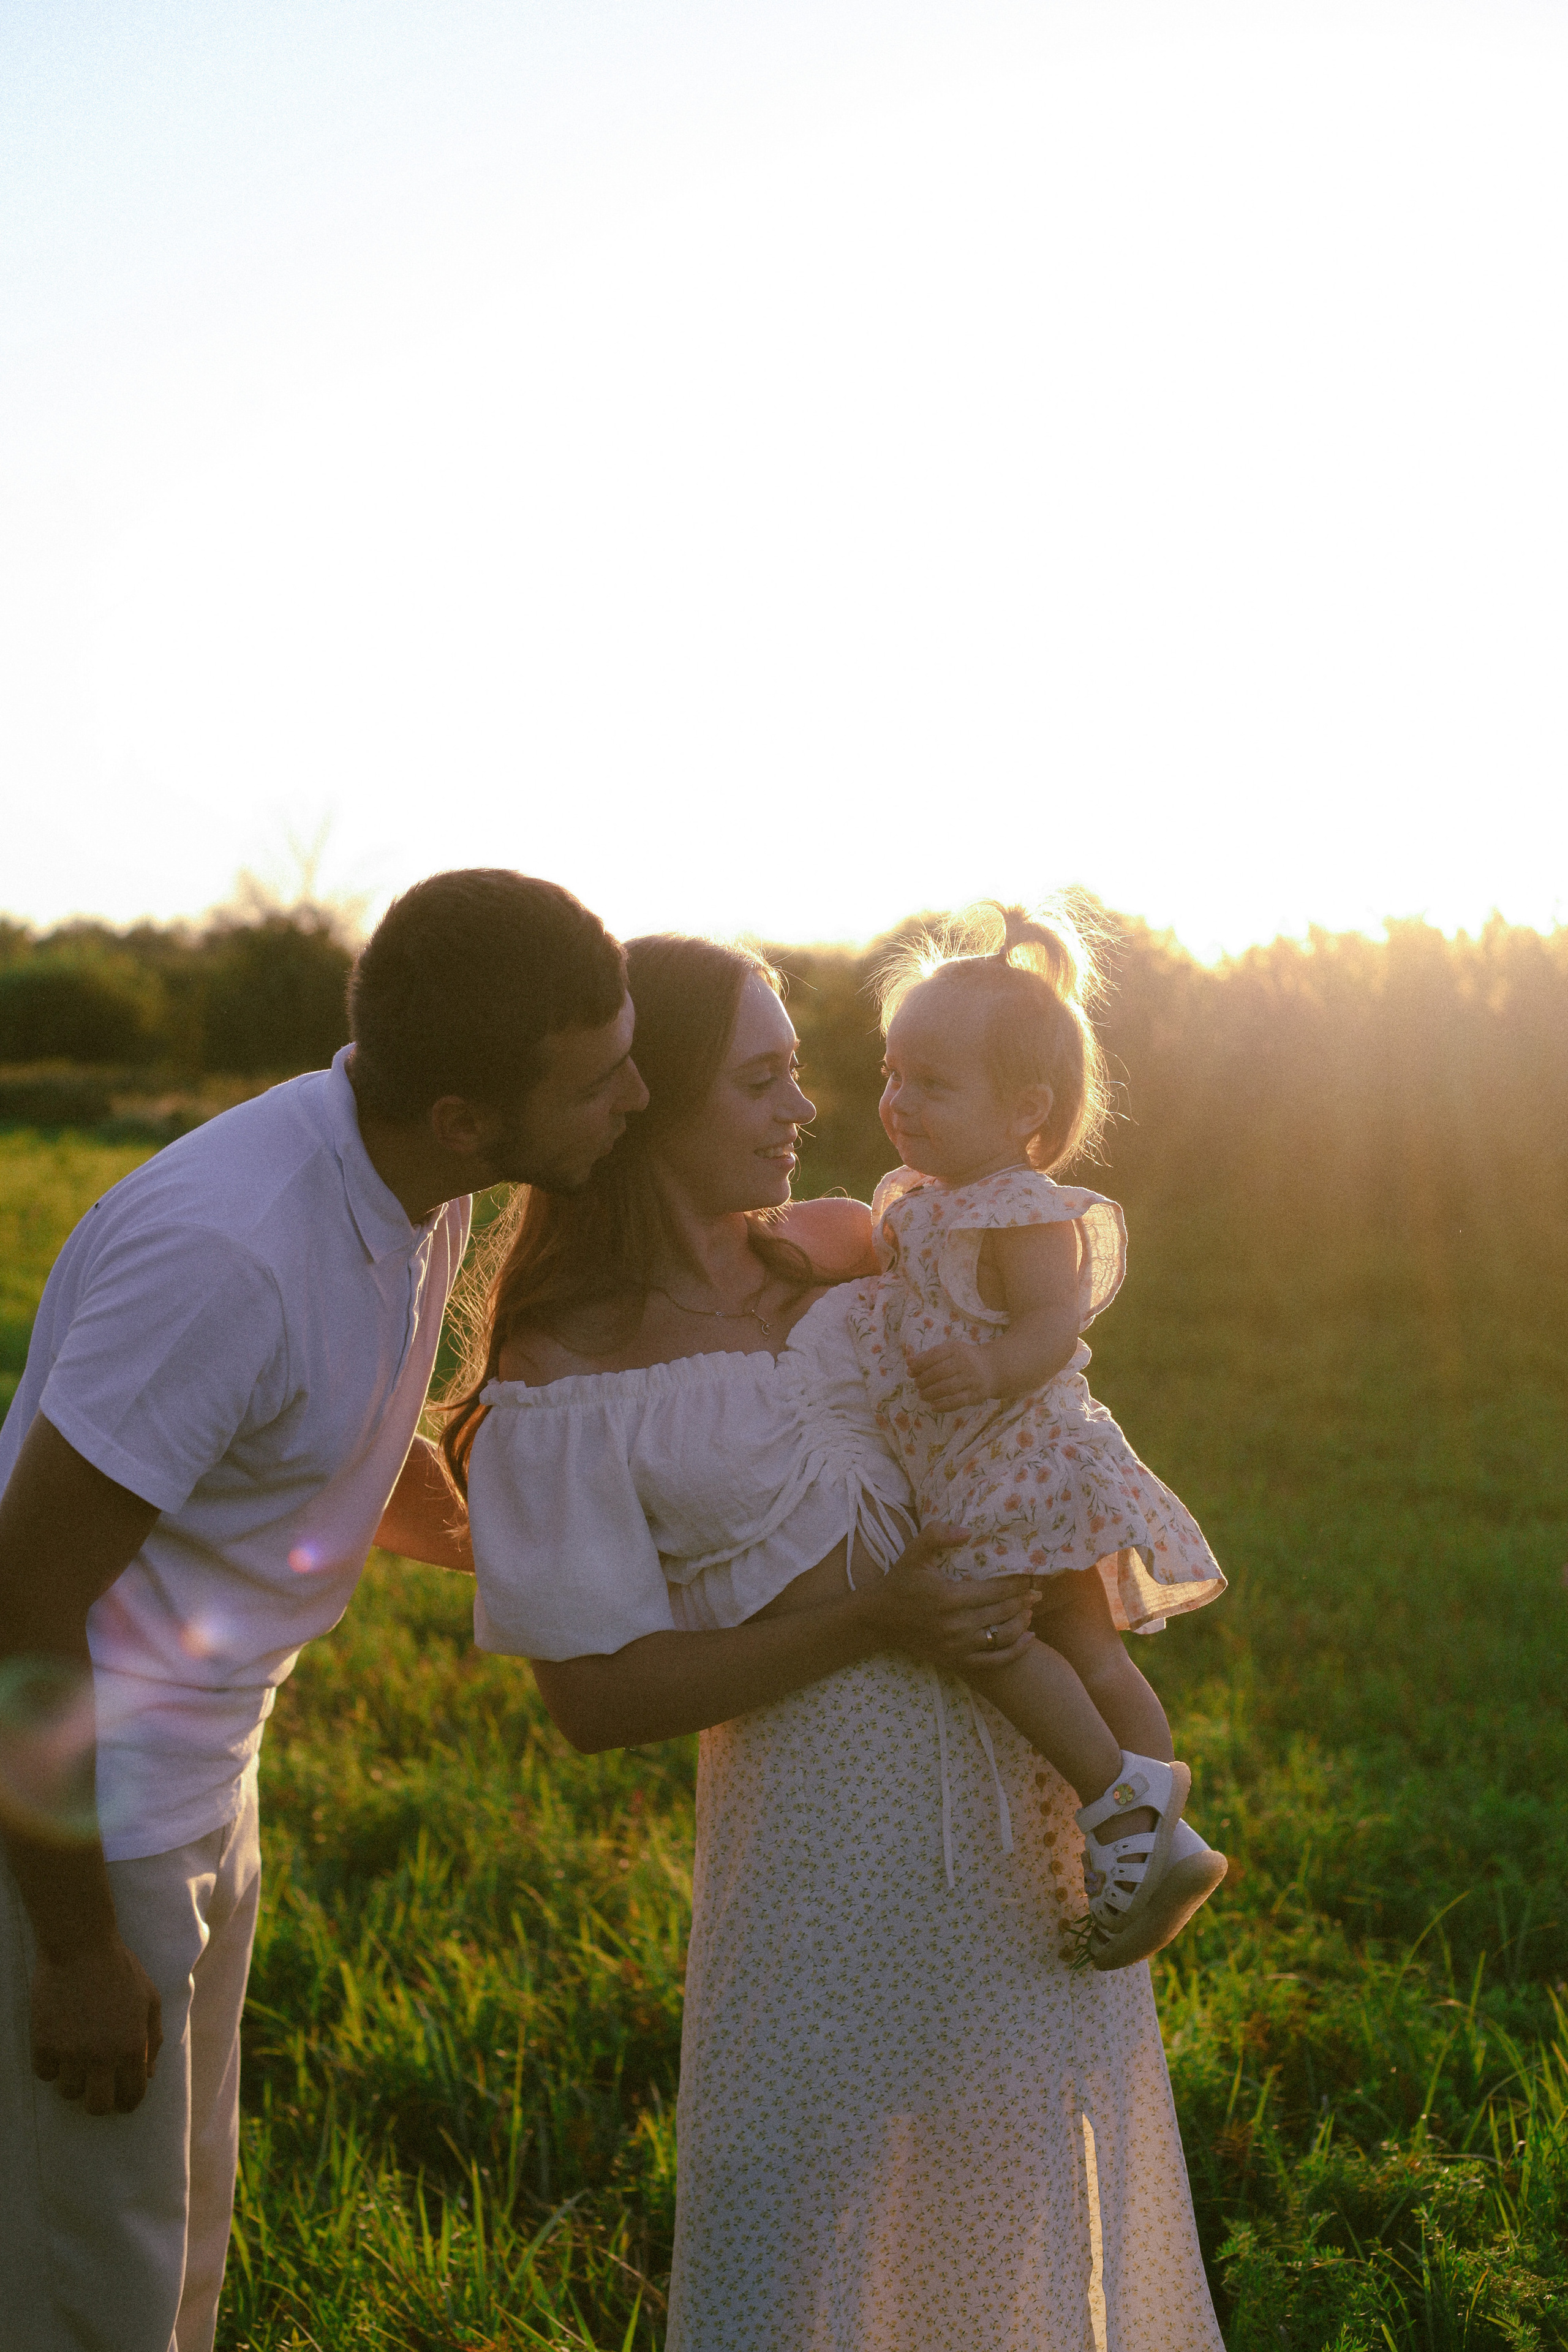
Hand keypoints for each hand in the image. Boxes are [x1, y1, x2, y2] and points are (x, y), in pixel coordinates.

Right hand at [31, 1935, 163, 2114]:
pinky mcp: (44, 2044)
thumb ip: (154, 2039)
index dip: (128, 2102)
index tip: (121, 2099)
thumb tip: (149, 2073)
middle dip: (99, 2100)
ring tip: (76, 2058)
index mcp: (133, 2047)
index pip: (132, 2096)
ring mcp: (71, 2052)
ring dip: (73, 2080)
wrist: (81, 1946)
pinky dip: (50, 2065)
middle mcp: (102, 2056)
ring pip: (68, 2093)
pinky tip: (58, 2046)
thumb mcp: (149, 2000)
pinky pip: (44, 2074)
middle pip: (97, 2107)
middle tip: (96, 2086)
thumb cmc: (121, 1969)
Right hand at [860, 1522, 1039, 1670]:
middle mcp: (956, 1625)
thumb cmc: (901, 1582)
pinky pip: (994, 1661)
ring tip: (1030, 1609)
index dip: (1018, 1583)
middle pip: (1003, 1612)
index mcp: (949, 1597)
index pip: (996, 1590)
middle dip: (1024, 1600)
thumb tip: (967, 1531)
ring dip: (1022, 1623)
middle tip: (1037, 1591)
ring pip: (1002, 1636)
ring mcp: (957, 1647)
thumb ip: (937, 1535)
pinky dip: (1016, 1651)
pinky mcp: (956, 1661)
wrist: (880, 1619)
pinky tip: (1028, 1638)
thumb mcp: (914, 1553)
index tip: (1031, 1576)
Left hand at [907, 1340, 997, 1411]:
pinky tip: (933, 1407)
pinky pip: (957, 1402)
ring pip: (946, 1387)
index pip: (934, 1355)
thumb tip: (909, 1362)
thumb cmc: (965, 1359)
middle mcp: (965, 1362)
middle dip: (923, 1380)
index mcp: (956, 1349)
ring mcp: (971, 1379)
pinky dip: (942, 1405)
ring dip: (930, 1393)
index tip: (910, 1372)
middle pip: (938, 1372)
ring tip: (922, 1395)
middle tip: (917, 1385)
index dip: (919, 1365)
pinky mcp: (976, 1394)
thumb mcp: (949, 1352)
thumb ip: (929, 1356)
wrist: (993, 1369)